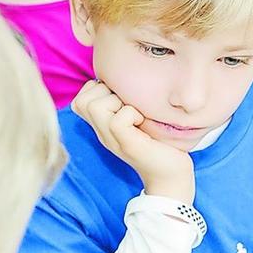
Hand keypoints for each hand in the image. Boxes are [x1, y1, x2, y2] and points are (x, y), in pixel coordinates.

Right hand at [72, 80, 194, 203]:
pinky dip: (132, 114)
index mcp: (102, 126)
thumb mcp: (139, 118)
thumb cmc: (161, 142)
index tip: (122, 98)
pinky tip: (143, 122)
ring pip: (95, 106)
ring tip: (137, 114)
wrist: (172, 175)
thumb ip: (126, 103)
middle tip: (130, 105)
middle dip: (107, 93)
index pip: (80, 99)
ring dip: (118, 102)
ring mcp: (112, 140)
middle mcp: (102, 132)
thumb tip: (125, 77)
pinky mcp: (128, 144)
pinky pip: (117, 120)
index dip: (98, 90)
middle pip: (82, 100)